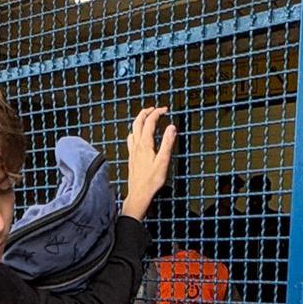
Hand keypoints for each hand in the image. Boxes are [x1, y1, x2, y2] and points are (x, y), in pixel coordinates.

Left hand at [122, 106, 178, 221]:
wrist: (139, 194)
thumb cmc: (151, 181)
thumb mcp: (163, 161)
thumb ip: (167, 143)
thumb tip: (171, 128)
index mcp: (145, 144)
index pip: (150, 122)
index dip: (157, 113)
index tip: (164, 109)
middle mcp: (137, 146)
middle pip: (138, 122)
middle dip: (146, 112)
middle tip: (154, 109)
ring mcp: (133, 151)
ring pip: (133, 129)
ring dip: (139, 120)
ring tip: (146, 118)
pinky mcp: (131, 157)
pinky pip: (131, 139)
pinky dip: (135, 132)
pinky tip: (137, 136)